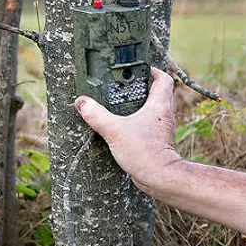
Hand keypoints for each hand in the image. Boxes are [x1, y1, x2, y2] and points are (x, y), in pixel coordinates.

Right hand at [75, 66, 180, 194]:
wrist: (160, 177)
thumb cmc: (145, 153)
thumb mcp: (115, 130)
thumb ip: (96, 115)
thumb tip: (82, 102)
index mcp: (159, 106)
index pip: (163, 79)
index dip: (152, 70)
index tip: (139, 68)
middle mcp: (164, 115)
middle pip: (157, 93)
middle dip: (142, 87)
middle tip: (123, 85)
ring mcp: (161, 129)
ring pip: (152, 110)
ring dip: (139, 106)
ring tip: (119, 104)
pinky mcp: (156, 142)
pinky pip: (147, 126)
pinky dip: (137, 122)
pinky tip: (122, 126)